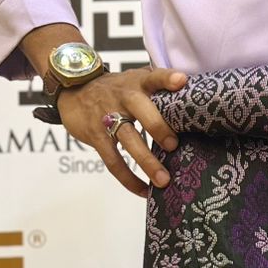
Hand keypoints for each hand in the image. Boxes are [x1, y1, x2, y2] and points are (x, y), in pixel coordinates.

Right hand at [58, 65, 188, 197]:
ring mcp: (108, 116)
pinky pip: (113, 160)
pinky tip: (143, 191)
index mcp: (138, 83)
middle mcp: (124, 97)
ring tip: (164, 181)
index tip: (182, 82)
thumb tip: (194, 98)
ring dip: (146, 162)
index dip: (167, 79)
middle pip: (141, 110)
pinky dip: (128, 178)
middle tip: (173, 145)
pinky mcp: (96, 136)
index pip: (154, 76)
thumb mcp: (135, 80)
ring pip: (128, 140)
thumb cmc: (116, 89)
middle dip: (158, 127)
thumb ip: (158, 87)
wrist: (73, 90)